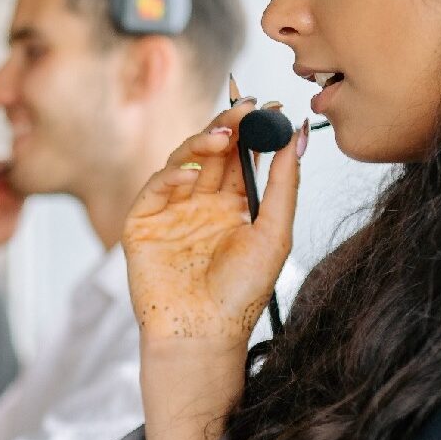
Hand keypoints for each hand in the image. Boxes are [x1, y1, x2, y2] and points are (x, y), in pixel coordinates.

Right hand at [123, 102, 302, 352]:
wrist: (202, 333)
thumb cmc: (241, 295)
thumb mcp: (274, 234)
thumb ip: (283, 184)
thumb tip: (297, 136)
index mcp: (235, 208)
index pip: (244, 158)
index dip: (255, 131)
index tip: (271, 107)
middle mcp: (202, 205)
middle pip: (214, 153)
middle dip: (231, 126)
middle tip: (247, 106)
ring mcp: (172, 211)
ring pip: (184, 161)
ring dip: (203, 142)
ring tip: (224, 133)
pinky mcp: (143, 222)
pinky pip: (156, 187)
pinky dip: (171, 173)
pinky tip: (190, 171)